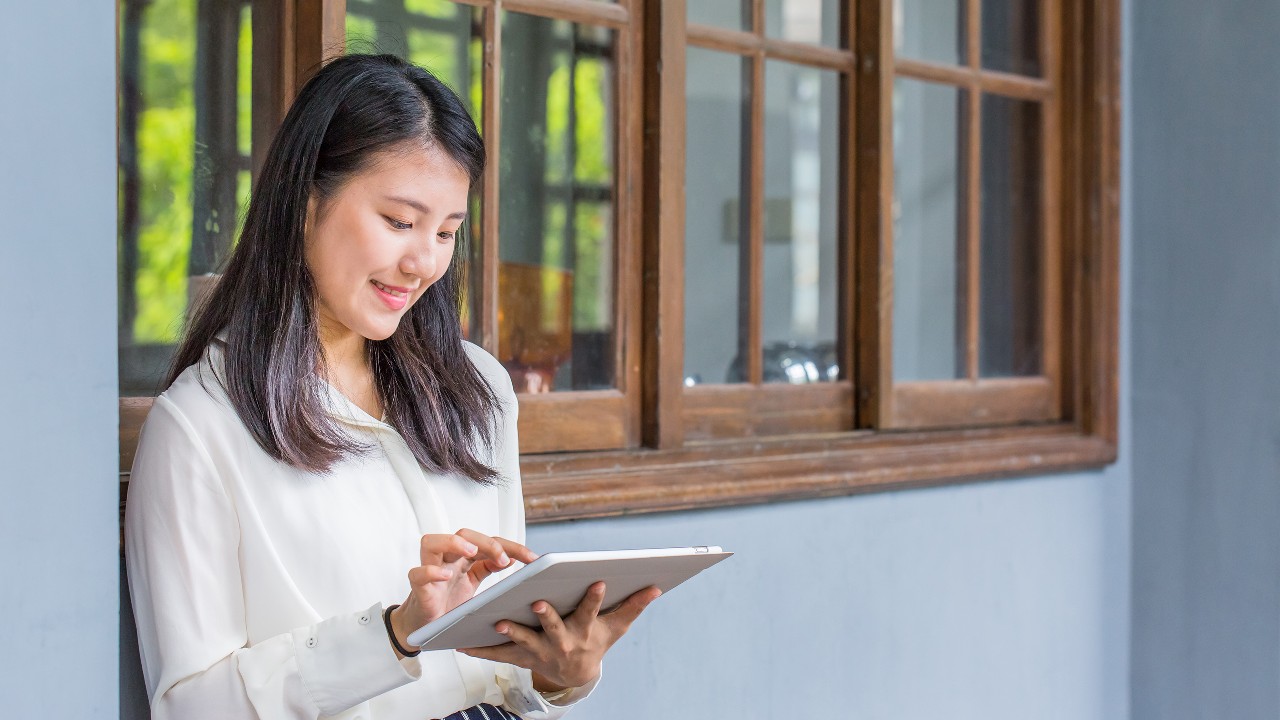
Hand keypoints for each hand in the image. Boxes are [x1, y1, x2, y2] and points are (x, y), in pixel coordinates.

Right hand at [389, 529, 537, 656]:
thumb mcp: (473, 584)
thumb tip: (511, 557)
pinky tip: (444, 575)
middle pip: (463, 534)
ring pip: (432, 542)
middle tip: (503, 558)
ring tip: (472, 552)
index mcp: (462, 558)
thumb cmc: (447, 603)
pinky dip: (430, 572)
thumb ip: (488, 568)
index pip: (487, 542)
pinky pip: (418, 574)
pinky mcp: (418, 588)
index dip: (510, 546)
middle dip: (486, 542)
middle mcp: (446, 559)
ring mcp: (430, 570)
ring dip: (454, 543)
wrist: (423, 627)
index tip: (532, 558)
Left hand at [459, 582, 661, 690]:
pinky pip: (498, 655)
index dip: (594, 598)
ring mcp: (539, 651)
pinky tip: (463, 642)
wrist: (575, 675)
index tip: (598, 581)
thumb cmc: (596, 642)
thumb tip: (656, 585)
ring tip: (496, 621)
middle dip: (546, 615)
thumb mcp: (616, 628)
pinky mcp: (520, 657)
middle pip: (553, 627)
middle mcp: (561, 642)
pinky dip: (480, 649)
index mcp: (584, 631)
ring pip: (522, 641)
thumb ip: (634, 606)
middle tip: (538, 600)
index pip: (591, 611)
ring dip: (510, 632)